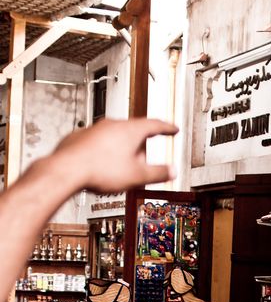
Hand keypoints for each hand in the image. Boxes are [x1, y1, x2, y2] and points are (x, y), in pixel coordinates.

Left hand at [53, 118, 177, 192]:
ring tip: (122, 166)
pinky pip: (99, 142)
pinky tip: (102, 166)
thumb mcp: (137, 176)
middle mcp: (113, 125)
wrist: (66, 170)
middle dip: (141, 144)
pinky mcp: (81, 137)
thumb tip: (172, 171)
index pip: (155, 124)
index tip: (173, 129)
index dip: (167, 128)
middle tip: (145, 157)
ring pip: (115, 136)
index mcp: (130, 131)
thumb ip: (158, 173)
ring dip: (122, 149)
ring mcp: (95, 130)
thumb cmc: (99, 170)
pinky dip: (105, 151)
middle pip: (134, 131)